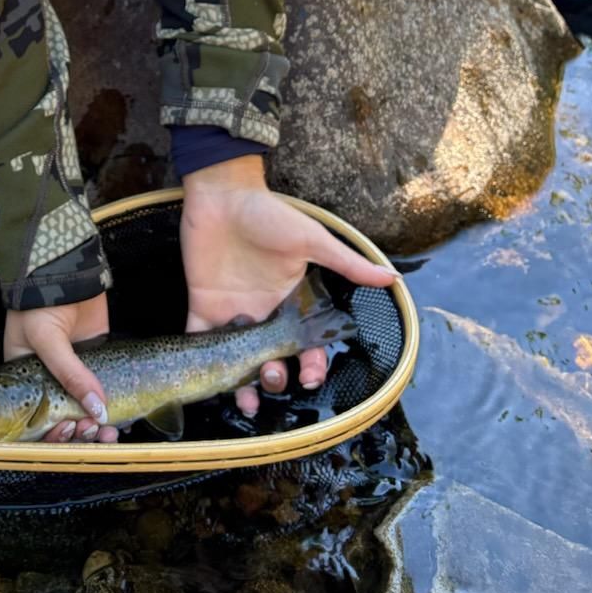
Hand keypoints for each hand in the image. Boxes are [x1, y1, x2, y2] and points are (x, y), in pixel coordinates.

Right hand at [4, 293, 118, 443]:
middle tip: (94, 430)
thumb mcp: (46, 340)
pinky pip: (103, 389)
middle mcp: (49, 381)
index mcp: (26, 380)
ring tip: (110, 430)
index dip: (52, 432)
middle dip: (79, 431)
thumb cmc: (38, 305)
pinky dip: (111, 406)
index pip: (36, 419)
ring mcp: (75, 371)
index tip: (70, 431)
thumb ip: (70, 374)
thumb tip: (97, 410)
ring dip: (97, 425)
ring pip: (87, 409)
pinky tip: (121, 418)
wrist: (62, 271)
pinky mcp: (97, 359)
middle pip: (64, 418)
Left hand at [181, 156, 397, 416]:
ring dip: (241, 384)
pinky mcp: (203, 306)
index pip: (305, 346)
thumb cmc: (269, 214)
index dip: (311, 366)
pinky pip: (199, 340)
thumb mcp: (311, 240)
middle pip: (272, 360)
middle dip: (275, 379)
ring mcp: (232, 313)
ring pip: (236, 361)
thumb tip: (392, 277)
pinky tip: (206, 378)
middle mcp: (263, 314)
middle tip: (273, 377)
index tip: (310, 378)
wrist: (223, 194)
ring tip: (245, 399)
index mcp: (290, 303)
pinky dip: (200, 360)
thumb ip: (346, 263)